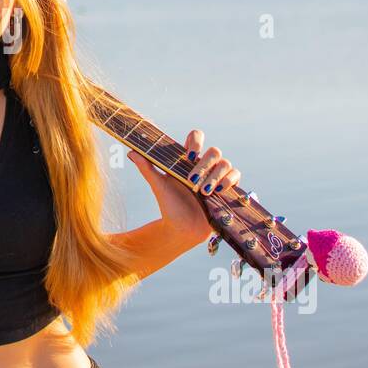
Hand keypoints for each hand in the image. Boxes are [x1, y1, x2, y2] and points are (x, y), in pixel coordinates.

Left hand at [127, 128, 242, 249]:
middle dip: (204, 165)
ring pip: (226, 163)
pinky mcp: (227, 188)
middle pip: (214, 151)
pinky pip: (236, 176)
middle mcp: (204, 165)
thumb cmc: (169, 206)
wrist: (182, 229)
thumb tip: (131, 152)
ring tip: (203, 191)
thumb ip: (147, 168)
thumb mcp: (159, 186)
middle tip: (192, 180)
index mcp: (188, 160)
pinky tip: (217, 191)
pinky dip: (229, 181)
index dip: (196, 141)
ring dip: (216, 175)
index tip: (189, 155)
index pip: (196, 137)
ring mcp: (217, 176)